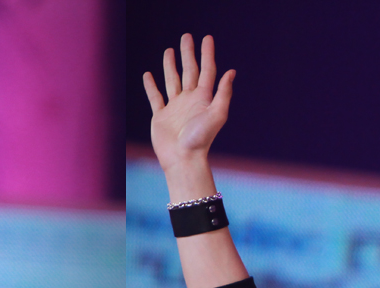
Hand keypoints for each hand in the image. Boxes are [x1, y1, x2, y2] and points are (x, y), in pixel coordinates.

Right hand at [142, 34, 234, 173]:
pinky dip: (151, 86)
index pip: (207, 70)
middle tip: (186, 36)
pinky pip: (155, 97)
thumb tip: (231, 71)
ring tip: (169, 51)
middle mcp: (189, 100)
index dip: (207, 54)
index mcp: (203, 98)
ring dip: (170, 66)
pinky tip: (148, 75)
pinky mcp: (161, 116)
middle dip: (188, 54)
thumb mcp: (217, 114)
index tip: (207, 38)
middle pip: (189, 71)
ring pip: (172, 80)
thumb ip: (224, 93)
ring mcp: (175, 108)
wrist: (183, 159)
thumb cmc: (201, 139)